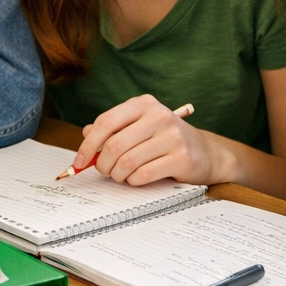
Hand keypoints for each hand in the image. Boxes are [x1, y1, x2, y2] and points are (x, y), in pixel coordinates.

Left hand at [71, 94, 221, 185]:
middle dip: (103, 164)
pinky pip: (143, 175)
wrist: (205, 152)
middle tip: (104, 171)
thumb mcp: (137, 126)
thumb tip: (85, 136)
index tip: (80, 161)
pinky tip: (136, 178)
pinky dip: (133, 181)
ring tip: (121, 175)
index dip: (88, 145)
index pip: (105, 122)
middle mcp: (159, 116)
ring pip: (127, 162)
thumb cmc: (163, 139)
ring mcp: (172, 137)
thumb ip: (112, 129)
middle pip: (114, 145)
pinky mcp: (182, 158)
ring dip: (118, 174)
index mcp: (143, 104)